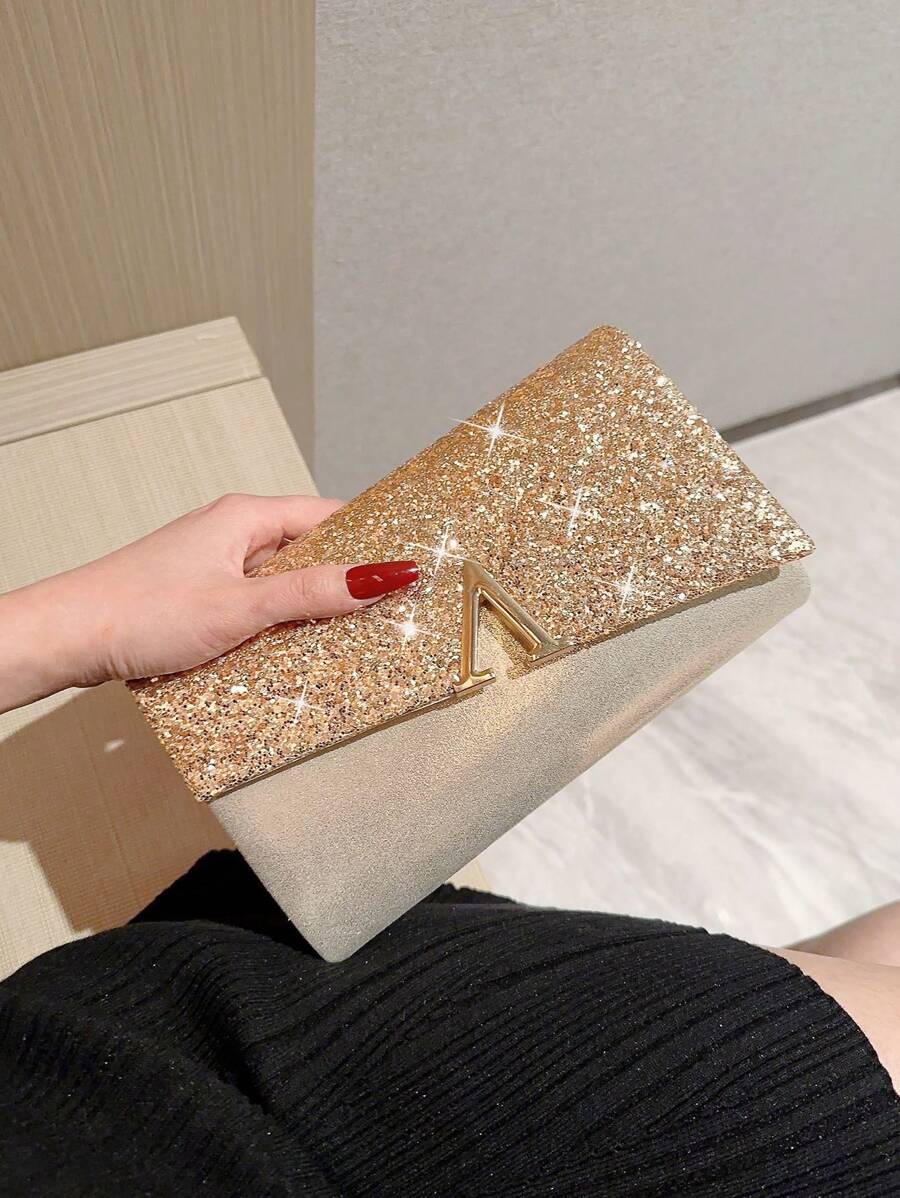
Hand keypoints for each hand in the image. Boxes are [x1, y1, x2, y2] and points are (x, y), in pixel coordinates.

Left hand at [0, 493, 417, 712]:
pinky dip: (275, 628)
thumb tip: (379, 577)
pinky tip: (286, 655)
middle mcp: (232, 535)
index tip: (405, 571)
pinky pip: (256, 608)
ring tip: (340, 641)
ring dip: (307, 613)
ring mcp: (216, 568)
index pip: (330, 518)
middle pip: (309, 554)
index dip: (370, 543)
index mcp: (245, 517)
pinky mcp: (202, 600)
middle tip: (383, 615)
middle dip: (342, 585)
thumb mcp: (240, 607)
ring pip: (282, 587)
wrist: (66, 638)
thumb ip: (311, 593)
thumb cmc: (137, 611)